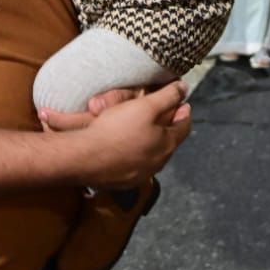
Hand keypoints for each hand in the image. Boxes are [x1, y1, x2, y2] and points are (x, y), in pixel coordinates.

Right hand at [48, 82, 192, 189]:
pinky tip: (125, 144)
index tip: (183, 104)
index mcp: (167, 145)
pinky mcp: (123, 181)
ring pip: (152, 153)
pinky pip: (134, 163)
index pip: (184, 126)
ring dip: (151, 140)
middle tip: (165, 113)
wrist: (85, 158)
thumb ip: (168, 96)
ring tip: (145, 128)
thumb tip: (183, 88)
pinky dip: (135, 152)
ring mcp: (140, 174)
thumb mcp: (146, 106)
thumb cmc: (116, 131)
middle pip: (169, 141)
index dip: (184, 112)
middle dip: (168, 126)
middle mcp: (157, 163)